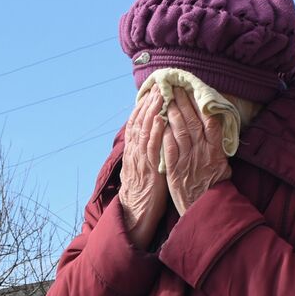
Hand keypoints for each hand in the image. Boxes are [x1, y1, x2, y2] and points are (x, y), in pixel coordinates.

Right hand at [118, 88, 168, 248]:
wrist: (135, 211)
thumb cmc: (142, 189)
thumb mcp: (141, 165)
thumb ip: (144, 150)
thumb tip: (152, 135)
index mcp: (134, 149)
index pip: (136, 121)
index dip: (143, 105)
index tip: (152, 89)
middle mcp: (134, 150)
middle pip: (140, 120)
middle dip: (150, 101)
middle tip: (159, 84)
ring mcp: (140, 158)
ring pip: (144, 129)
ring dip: (152, 110)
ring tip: (160, 93)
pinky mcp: (148, 168)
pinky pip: (151, 146)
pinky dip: (154, 131)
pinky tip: (159, 118)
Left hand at [164, 86, 230, 214]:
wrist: (205, 208)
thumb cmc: (214, 186)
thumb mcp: (223, 165)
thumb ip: (218, 147)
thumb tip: (215, 128)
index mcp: (216, 150)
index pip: (210, 122)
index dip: (201, 105)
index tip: (194, 91)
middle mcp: (203, 152)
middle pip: (193, 121)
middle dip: (183, 102)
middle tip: (175, 88)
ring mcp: (188, 159)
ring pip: (179, 130)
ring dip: (172, 113)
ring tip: (165, 98)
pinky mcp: (174, 168)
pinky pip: (168, 147)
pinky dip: (164, 132)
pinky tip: (158, 121)